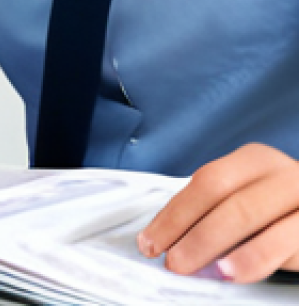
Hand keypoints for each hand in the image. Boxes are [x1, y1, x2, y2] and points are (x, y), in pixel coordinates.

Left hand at [138, 143, 298, 282]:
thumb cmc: (283, 214)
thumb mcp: (251, 201)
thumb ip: (217, 213)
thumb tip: (171, 240)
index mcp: (255, 160)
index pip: (206, 181)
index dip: (175, 213)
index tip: (149, 241)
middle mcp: (281, 173)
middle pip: (225, 198)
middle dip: (191, 233)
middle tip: (171, 262)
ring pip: (251, 217)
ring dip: (216, 245)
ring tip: (194, 269)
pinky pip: (284, 244)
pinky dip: (253, 259)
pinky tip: (233, 272)